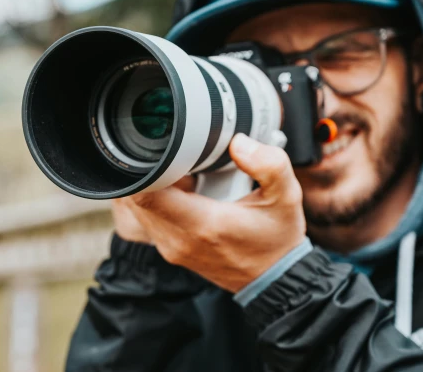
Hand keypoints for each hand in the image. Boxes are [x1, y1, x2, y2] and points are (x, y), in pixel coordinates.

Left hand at [126, 133, 306, 292]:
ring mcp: (171, 248)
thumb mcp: (286, 196)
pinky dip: (156, 201)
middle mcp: (179, 240)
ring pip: (138, 209)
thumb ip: (268, 164)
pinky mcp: (171, 250)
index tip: (163, 149)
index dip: (147, 165)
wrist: (275, 279)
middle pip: (136, 198)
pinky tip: (183, 191)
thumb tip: (239, 142)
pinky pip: (147, 219)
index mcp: (202, 225)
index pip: (147, 193)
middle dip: (148, 170)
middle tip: (175, 157)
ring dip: (151, 186)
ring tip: (181, 174)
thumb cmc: (277, 238)